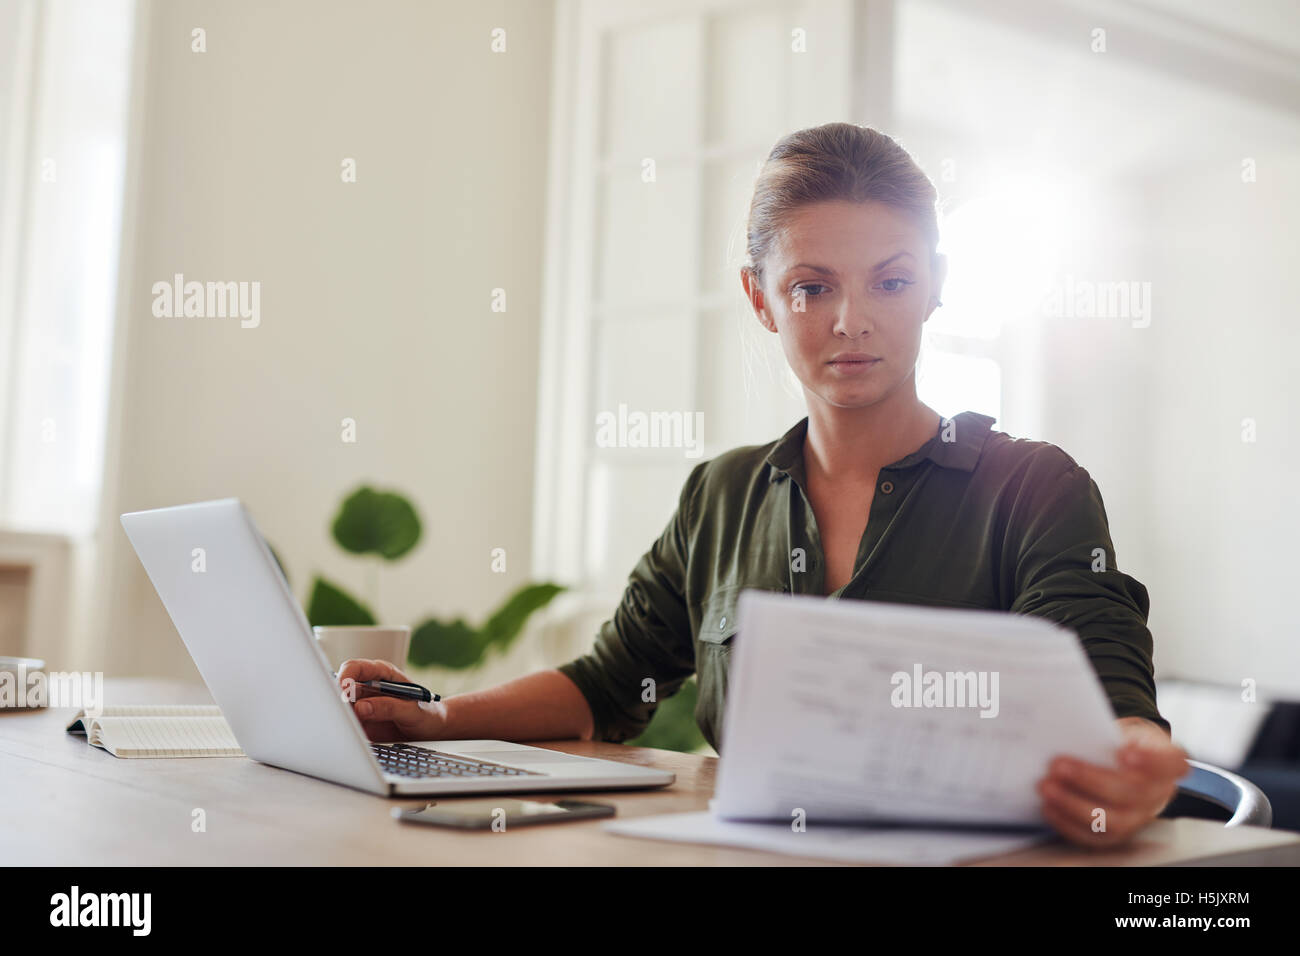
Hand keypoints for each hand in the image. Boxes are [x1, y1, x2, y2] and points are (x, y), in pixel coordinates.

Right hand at [336, 658, 446, 741]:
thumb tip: (361, 707)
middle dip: (336, 700)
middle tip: (340, 715)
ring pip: (340, 708)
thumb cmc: (427, 714)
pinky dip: (344, 731)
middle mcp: (368, 687)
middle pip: (341, 688)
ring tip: (350, 730)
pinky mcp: (360, 723)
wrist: (432, 731)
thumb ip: (389, 708)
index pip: (355, 668)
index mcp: (382, 674)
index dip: (345, 677)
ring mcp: (362, 705)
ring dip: (340, 718)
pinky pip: (346, 725)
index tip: (342, 692)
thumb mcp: (412, 711)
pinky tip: (351, 738)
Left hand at [1036, 716, 1189, 847]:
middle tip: (1057, 765)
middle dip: (1090, 779)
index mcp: (1165, 763)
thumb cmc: (1117, 743)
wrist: (1121, 763)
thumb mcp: (1120, 730)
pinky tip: (1048, 807)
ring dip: (1074, 805)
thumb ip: (1105, 732)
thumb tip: (1070, 733)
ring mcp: (1138, 818)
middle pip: (1132, 793)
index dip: (1151, 760)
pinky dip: (1067, 823)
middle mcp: (1158, 794)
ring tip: (1047, 787)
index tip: (1123, 752)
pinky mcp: (1116, 835)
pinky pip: (1093, 836)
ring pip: (1113, 821)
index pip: (1172, 763)